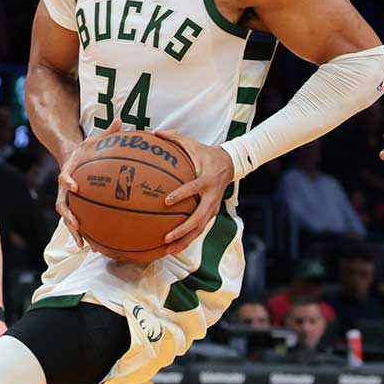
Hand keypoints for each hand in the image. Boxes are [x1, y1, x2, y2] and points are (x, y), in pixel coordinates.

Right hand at [56, 123, 123, 246]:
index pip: (64, 178)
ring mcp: (69, 200)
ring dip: (74, 232)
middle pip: (62, 205)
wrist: (72, 159)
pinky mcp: (75, 208)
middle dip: (68, 217)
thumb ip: (107, 133)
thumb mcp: (94, 140)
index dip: (67, 182)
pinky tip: (96, 246)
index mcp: (68, 172)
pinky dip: (85, 234)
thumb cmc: (86, 150)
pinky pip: (78, 222)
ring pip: (68, 219)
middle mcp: (65, 189)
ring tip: (85, 245)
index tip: (74, 187)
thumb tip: (121, 120)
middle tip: (77, 226)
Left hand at [153, 129, 232, 255]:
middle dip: (183, 230)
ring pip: (199, 229)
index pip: (193, 188)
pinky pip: (199, 230)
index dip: (181, 195)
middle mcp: (211, 197)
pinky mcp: (211, 214)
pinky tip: (172, 249)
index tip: (166, 200)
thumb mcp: (192, 144)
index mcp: (206, 180)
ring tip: (168, 251)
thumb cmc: (205, 154)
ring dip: (184, 241)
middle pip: (198, 218)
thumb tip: (154, 132)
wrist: (229, 164)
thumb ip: (174, 138)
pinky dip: (187, 240)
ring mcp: (213, 208)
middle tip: (166, 237)